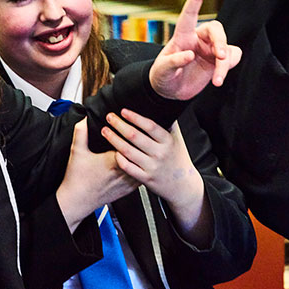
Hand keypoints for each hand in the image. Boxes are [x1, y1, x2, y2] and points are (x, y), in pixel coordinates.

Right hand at [56, 119, 138, 231]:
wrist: (77, 202)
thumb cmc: (77, 180)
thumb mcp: (76, 152)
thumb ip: (81, 132)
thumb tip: (84, 119)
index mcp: (112, 161)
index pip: (130, 143)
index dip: (131, 132)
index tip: (130, 126)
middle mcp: (123, 172)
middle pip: (140, 153)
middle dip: (142, 142)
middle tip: (142, 134)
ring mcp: (127, 182)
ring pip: (145, 166)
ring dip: (146, 156)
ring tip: (147, 146)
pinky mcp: (129, 190)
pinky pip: (142, 176)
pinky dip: (144, 168)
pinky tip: (143, 162)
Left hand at [102, 110, 211, 245]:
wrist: (183, 185)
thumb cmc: (178, 157)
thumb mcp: (177, 138)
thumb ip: (168, 123)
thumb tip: (160, 104)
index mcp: (168, 141)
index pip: (150, 126)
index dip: (135, 117)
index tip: (123, 111)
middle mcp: (160, 153)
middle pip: (135, 136)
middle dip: (119, 125)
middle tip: (109, 117)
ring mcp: (152, 167)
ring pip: (128, 151)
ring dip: (114, 139)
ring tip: (105, 131)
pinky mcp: (145, 178)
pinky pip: (128, 167)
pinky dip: (119, 158)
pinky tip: (112, 151)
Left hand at [149, 0, 242, 99]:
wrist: (170, 91)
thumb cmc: (163, 76)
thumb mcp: (161, 71)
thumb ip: (173, 62)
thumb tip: (190, 54)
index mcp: (182, 36)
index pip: (188, 15)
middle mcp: (198, 39)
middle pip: (216, 29)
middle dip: (220, 41)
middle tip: (220, 57)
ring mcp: (210, 49)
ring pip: (227, 47)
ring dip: (225, 63)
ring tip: (217, 81)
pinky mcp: (218, 61)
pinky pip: (233, 57)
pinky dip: (229, 67)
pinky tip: (218, 79)